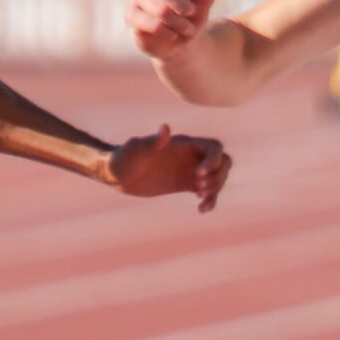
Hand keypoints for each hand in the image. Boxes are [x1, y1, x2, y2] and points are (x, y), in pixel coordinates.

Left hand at [110, 124, 231, 212]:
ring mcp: (189, 170)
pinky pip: (206, 192)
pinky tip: (201, 210)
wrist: (117, 174)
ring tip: (201, 200)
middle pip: (222, 162)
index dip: (214, 160)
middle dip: (218, 176)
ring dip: (216, 190)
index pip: (213, 147)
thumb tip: (165, 129)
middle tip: (199, 189)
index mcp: (183, 144)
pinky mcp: (185, 184)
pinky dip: (210, 201)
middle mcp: (190, 156)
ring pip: (218, 178)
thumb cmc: (124, 158)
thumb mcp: (136, 150)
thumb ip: (152, 141)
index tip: (199, 175)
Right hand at [126, 0, 218, 60]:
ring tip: (186, 29)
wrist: (183, 42)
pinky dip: (168, 33)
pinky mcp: (131, 16)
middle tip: (191, 14)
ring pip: (161, 10)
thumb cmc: (192, 15)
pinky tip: (172, 35)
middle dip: (183, 6)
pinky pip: (152, 25)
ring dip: (180, 24)